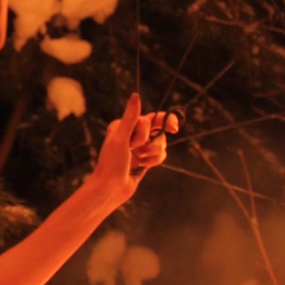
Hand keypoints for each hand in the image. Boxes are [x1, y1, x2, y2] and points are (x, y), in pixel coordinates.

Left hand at [87, 90, 177, 209]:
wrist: (110, 189)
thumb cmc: (111, 164)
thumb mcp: (120, 139)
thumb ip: (131, 118)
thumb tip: (136, 95)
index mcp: (124, 125)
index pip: (150, 118)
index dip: (164, 120)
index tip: (174, 128)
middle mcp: (132, 134)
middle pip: (158, 129)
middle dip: (155, 141)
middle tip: (154, 144)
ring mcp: (139, 147)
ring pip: (160, 143)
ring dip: (153, 153)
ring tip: (140, 161)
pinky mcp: (145, 159)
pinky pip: (160, 154)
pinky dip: (155, 160)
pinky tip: (144, 166)